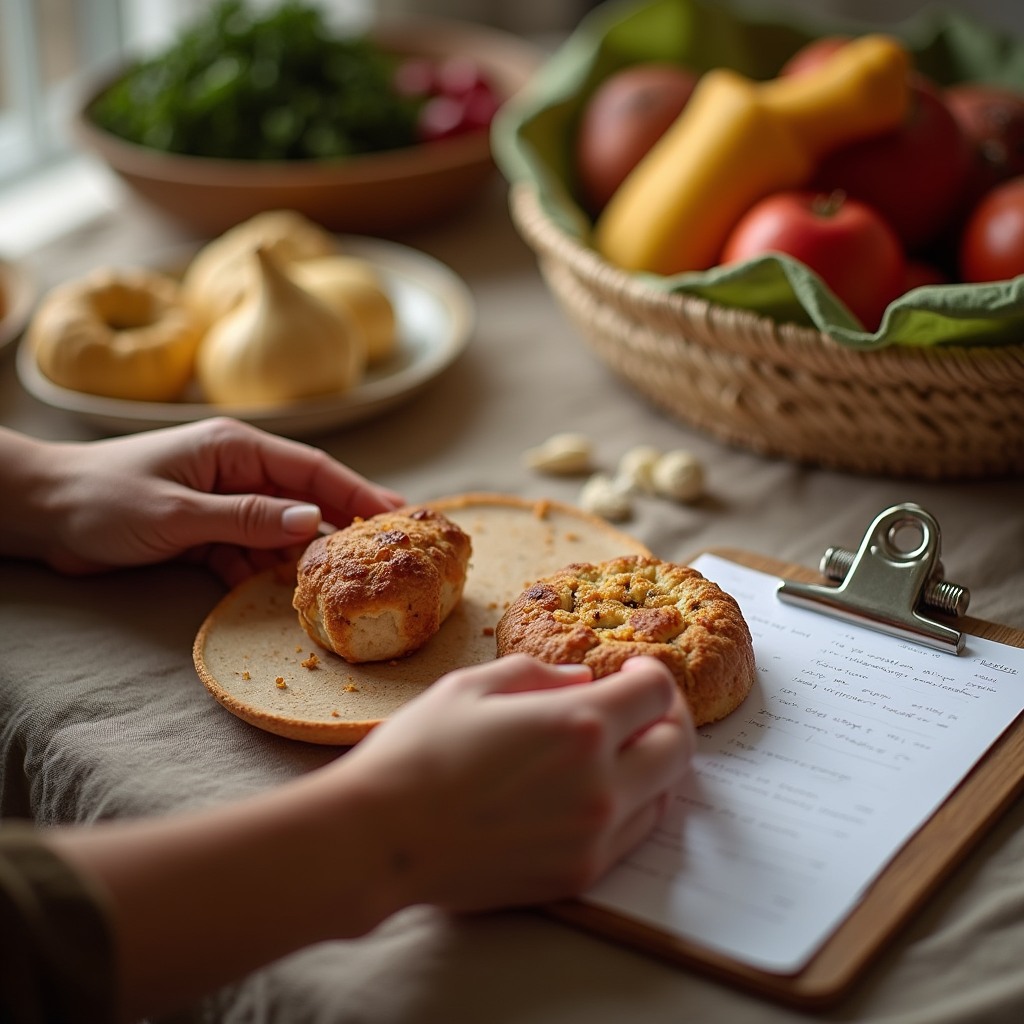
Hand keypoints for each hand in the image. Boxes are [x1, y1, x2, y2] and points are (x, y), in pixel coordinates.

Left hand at [11, 417, 402, 584]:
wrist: (41, 513)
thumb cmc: (102, 498)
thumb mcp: (177, 511)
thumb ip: (245, 517)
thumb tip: (312, 521)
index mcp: (235, 449)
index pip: (312, 469)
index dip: (358, 491)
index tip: (397, 514)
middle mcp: (236, 472)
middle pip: (305, 498)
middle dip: (343, 525)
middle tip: (387, 553)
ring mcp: (221, 503)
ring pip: (279, 532)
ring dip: (301, 558)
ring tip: (339, 584)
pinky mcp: (203, 533)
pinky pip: (246, 554)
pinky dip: (260, 574)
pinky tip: (280, 595)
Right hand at [342, 653, 694, 912]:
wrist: (381, 838)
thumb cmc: (417, 752)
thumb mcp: (472, 686)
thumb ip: (538, 675)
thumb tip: (583, 680)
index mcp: (579, 724)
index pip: (657, 693)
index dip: (652, 674)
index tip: (634, 671)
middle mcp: (600, 783)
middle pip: (678, 746)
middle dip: (669, 718)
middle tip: (643, 709)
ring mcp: (594, 836)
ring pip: (664, 795)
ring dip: (654, 764)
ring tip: (622, 749)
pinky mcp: (578, 874)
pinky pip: (633, 836)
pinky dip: (631, 807)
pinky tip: (599, 791)